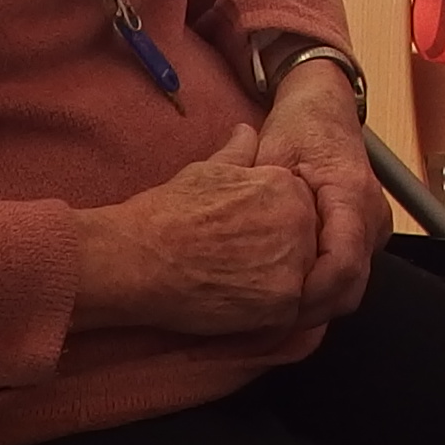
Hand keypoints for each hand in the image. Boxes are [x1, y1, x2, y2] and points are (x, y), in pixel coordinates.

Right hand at [69, 125, 319, 335]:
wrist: (139, 257)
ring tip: (235, 287)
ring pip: (301, 279)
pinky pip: (289, 312)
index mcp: (284, 184)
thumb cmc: (167, 213)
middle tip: (239, 268)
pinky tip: (236, 306)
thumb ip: (237, 153)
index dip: (272, 230)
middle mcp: (298, 218)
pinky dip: (266, 314)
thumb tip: (246, 130)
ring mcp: (294, 260)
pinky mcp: (283, 300)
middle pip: (305, 245)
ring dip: (275, 286)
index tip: (244, 241)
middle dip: (280, 258)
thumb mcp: (207, 170)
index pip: (299, 211)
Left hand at [247, 65, 388, 324]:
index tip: (275, 310)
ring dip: (315, 305)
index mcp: (351, 193)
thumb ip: (259, 199)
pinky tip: (286, 294)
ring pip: (351, 287)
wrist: (324, 108)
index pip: (343, 264)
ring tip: (271, 314)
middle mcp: (373, 215)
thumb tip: (238, 248)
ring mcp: (374, 227)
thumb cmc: (298, 128)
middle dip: (309, 312)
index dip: (310, 296)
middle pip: (351, 286)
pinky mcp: (366, 234)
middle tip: (264, 325)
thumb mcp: (270, 156)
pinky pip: (348, 275)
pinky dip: (321, 291)